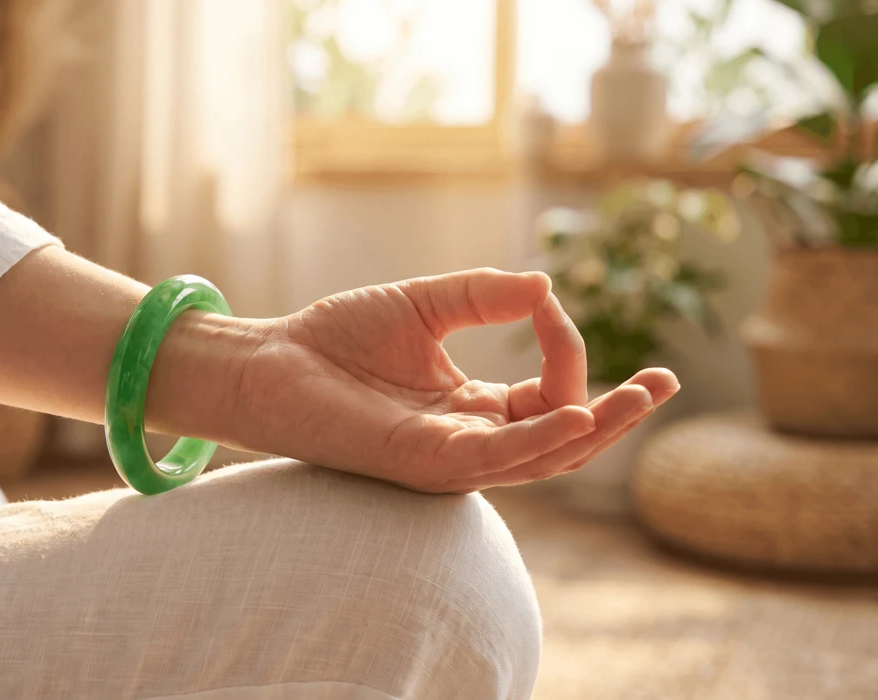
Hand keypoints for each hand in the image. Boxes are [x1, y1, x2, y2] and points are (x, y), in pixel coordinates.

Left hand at [231, 268, 678, 492]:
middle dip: (618, 416)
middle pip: (563, 442)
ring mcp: (449, 458)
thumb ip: (485, 297)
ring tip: (643, 396)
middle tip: (665, 383)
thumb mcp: (426, 305)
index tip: (551, 304)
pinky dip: (541, 440)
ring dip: (597, 430)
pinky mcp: (423, 463)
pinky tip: (578, 415)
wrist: (269, 359)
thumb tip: (547, 287)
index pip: (548, 396)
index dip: (564, 352)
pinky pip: (496, 461)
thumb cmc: (337, 338)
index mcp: (472, 409)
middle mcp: (470, 441)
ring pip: (542, 460)